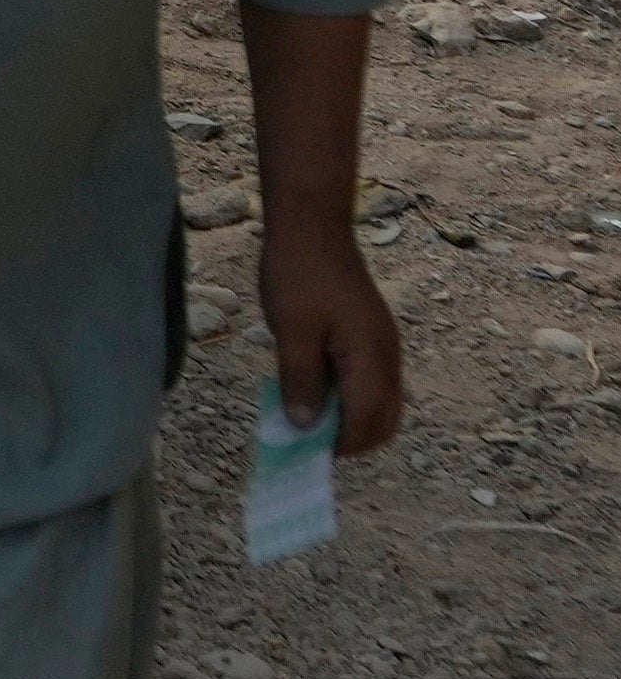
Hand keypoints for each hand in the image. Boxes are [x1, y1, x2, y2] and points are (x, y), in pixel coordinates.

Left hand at [259, 221, 405, 453]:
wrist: (313, 227)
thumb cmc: (298, 275)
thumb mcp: (291, 331)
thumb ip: (301, 380)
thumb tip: (307, 428)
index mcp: (372, 359)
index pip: (368, 422)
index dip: (340, 444)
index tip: (306, 451)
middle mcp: (388, 358)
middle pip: (384, 420)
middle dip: (351, 438)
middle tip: (308, 440)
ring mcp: (384, 347)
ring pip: (381, 403)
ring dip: (350, 418)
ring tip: (308, 413)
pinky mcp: (374, 337)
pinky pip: (371, 382)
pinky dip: (350, 396)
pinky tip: (315, 386)